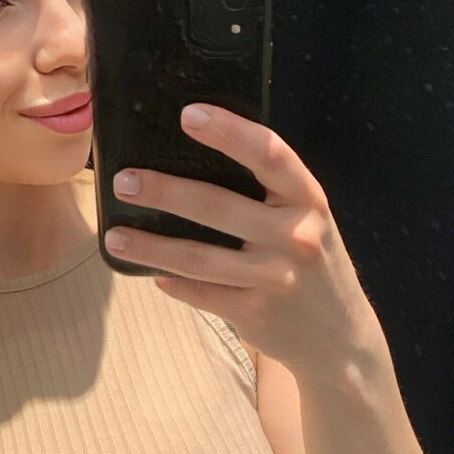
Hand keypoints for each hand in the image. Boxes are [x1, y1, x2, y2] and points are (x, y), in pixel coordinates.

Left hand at [104, 104, 386, 377]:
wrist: (339, 338)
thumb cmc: (311, 264)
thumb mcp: (307, 219)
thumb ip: (269, 194)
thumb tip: (195, 160)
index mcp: (308, 201)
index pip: (270, 154)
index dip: (229, 132)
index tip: (188, 115)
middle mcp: (295, 237)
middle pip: (218, 206)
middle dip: (165, 191)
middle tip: (123, 180)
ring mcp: (275, 280)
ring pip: (199, 258)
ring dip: (151, 246)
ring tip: (114, 236)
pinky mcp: (255, 315)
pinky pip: (202, 294)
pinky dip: (173, 283)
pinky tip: (152, 273)